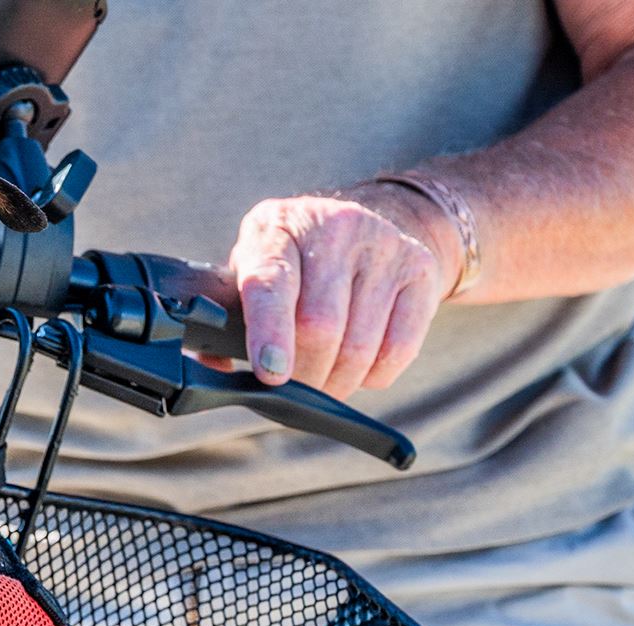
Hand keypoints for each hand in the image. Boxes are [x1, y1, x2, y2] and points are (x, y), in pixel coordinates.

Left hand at [213, 185, 461, 399]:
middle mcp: (334, 226)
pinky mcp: (419, 269)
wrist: (361, 227)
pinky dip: (373, 376)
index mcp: (277, 228)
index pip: (271, 284)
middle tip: (294, 391)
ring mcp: (382, 244)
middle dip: (304, 376)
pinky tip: (357, 368)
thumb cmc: (290, 265)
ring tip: (323, 383)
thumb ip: (226, 319)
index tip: (271, 374)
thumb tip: (213, 369)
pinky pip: (399, 348)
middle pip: (320, 325)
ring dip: (337, 383)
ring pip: (360, 345)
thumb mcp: (250, 272)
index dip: (269, 334)